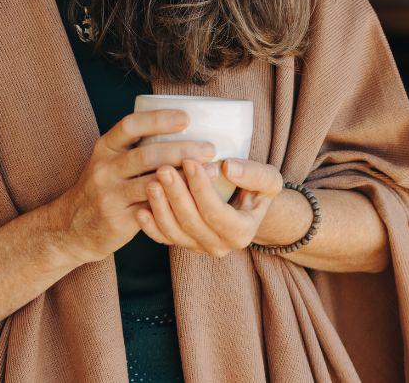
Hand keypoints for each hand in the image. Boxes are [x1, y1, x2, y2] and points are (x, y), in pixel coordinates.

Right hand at [56, 109, 216, 264]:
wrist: (72, 227)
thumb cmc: (103, 187)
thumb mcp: (109, 161)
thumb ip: (136, 148)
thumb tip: (185, 130)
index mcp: (104, 147)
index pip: (130, 125)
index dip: (158, 119)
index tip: (186, 118)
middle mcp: (104, 169)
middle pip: (146, 155)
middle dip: (181, 150)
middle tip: (209, 149)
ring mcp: (109, 195)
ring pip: (151, 183)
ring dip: (184, 177)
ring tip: (211, 172)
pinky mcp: (118, 220)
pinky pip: (151, 210)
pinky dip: (175, 202)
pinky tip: (196, 199)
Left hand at [136, 157, 283, 257]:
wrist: (246, 206)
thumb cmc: (255, 188)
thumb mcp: (268, 180)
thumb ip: (254, 174)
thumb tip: (227, 167)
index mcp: (241, 232)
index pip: (216, 212)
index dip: (201, 188)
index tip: (189, 161)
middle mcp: (219, 246)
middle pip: (191, 222)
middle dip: (176, 195)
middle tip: (163, 168)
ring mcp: (198, 247)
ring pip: (174, 232)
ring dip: (160, 208)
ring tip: (151, 182)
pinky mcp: (182, 243)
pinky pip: (162, 238)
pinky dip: (150, 226)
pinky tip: (140, 208)